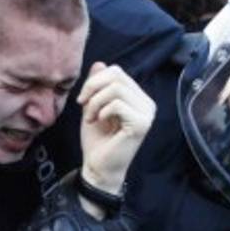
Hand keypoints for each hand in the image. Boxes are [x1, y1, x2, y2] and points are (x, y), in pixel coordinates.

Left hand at [77, 62, 156, 194]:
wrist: (98, 166)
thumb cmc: (97, 140)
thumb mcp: (93, 107)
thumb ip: (98, 86)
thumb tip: (100, 63)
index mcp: (137, 97)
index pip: (117, 72)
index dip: (95, 80)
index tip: (82, 99)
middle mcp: (146, 103)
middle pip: (117, 75)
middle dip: (92, 87)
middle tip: (82, 105)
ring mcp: (147, 113)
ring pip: (116, 88)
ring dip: (95, 102)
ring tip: (90, 117)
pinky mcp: (142, 124)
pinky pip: (118, 104)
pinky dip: (102, 111)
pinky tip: (99, 122)